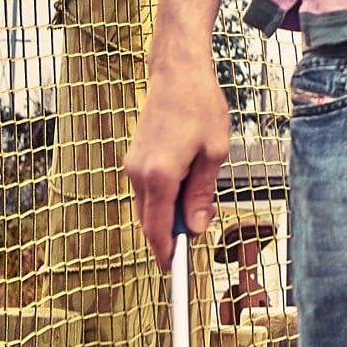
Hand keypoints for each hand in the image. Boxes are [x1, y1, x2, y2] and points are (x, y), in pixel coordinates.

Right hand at [122, 53, 231, 268]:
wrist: (177, 74)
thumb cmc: (201, 107)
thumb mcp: (214, 152)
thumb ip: (202, 193)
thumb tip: (198, 227)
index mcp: (159, 176)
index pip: (158, 228)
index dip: (166, 253)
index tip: (174, 272)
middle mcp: (138, 173)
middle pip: (149, 221)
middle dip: (169, 237)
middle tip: (192, 244)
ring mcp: (132, 165)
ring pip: (147, 206)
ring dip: (167, 215)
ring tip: (196, 208)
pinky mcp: (134, 158)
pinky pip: (146, 190)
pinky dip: (162, 199)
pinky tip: (184, 190)